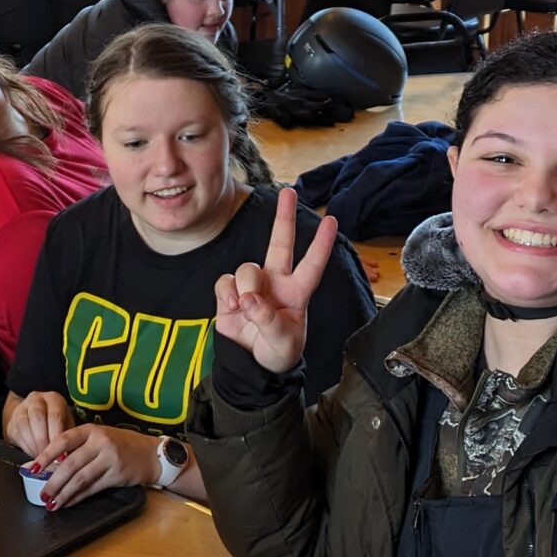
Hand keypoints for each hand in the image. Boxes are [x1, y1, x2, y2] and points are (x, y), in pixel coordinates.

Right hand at [5, 390, 73, 458]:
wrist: (35, 418)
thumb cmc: (56, 423)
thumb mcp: (66, 425)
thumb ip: (67, 437)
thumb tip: (68, 456)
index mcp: (53, 398)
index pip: (55, 415)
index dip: (57, 436)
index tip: (60, 453)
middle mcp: (36, 399)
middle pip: (38, 418)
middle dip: (44, 440)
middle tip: (49, 456)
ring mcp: (21, 409)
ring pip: (24, 425)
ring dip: (34, 445)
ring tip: (42, 457)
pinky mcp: (11, 421)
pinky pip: (17, 434)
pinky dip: (26, 447)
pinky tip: (34, 454)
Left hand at [35, 424, 159, 508]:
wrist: (151, 454)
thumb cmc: (121, 445)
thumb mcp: (100, 437)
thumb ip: (79, 447)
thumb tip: (51, 466)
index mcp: (91, 430)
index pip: (63, 440)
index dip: (46, 455)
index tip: (33, 468)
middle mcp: (100, 442)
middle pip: (70, 464)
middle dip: (53, 482)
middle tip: (42, 494)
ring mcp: (109, 458)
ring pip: (80, 478)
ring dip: (63, 493)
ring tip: (51, 503)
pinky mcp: (117, 474)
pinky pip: (92, 488)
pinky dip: (77, 497)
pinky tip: (68, 503)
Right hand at [212, 186, 335, 375]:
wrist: (252, 364)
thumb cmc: (278, 351)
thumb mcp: (282, 342)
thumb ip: (268, 320)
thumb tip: (250, 300)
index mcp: (297, 292)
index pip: (312, 265)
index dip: (321, 244)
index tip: (331, 220)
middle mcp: (276, 282)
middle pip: (280, 244)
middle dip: (283, 218)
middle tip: (288, 192)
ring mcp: (252, 285)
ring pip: (246, 268)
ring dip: (245, 287)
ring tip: (246, 308)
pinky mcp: (230, 293)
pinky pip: (225, 281)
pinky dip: (227, 293)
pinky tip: (232, 307)